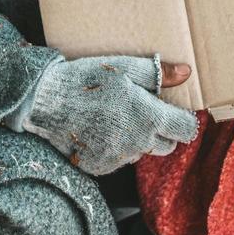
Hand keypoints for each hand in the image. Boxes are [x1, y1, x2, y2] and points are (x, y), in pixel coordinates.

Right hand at [4, 53, 199, 175]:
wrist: (47, 102)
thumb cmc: (87, 79)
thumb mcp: (124, 68)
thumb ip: (157, 73)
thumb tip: (186, 73)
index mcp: (148, 117)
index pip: (186, 130)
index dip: (184, 120)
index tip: (174, 111)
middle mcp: (138, 143)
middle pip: (167, 145)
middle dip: (162, 130)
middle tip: (143, 111)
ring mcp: (119, 158)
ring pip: (142, 152)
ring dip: (138, 138)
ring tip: (116, 117)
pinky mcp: (101, 166)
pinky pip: (119, 159)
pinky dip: (115, 147)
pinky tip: (100, 129)